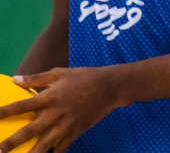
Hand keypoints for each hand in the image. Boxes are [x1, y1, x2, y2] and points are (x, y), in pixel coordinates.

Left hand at [1, 67, 121, 152]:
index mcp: (48, 98)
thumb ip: (36, 78)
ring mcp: (64, 126)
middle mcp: (54, 114)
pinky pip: (60, 149)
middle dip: (11, 143)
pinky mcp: (74, 133)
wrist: (110, 87)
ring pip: (43, 146)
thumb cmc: (84, 77)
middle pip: (28, 132)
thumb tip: (16, 79)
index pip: (20, 106)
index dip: (4, 112)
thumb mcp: (59, 73)